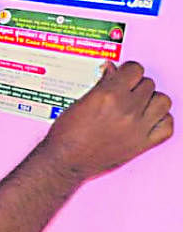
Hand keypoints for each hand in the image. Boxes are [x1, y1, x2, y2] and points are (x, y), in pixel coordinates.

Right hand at [41, 60, 172, 179]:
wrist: (64, 162)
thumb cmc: (66, 135)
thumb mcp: (79, 102)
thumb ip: (101, 84)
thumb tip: (112, 71)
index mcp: (109, 95)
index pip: (135, 69)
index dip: (128, 72)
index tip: (124, 76)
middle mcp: (126, 110)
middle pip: (149, 84)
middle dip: (136, 86)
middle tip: (126, 93)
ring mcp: (137, 128)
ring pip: (163, 101)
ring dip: (152, 101)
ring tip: (139, 106)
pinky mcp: (142, 144)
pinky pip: (167, 126)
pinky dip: (160, 121)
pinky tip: (147, 120)